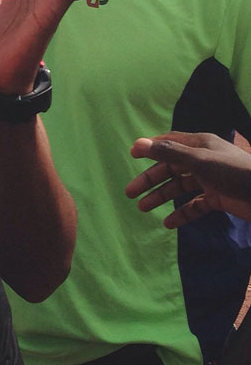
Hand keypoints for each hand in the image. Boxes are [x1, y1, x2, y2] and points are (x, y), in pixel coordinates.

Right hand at [125, 132, 250, 225]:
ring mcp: (210, 180)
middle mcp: (203, 160)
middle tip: (130, 193)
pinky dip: (181, 213)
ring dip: (161, 197)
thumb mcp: (199, 160)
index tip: (131, 155)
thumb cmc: (233, 173)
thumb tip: (137, 143)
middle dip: (150, 180)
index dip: (150, 148)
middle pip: (170, 168)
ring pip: (180, 187)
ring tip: (143, 208)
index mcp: (199, 145)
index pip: (169, 142)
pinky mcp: (218, 199)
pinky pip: (195, 205)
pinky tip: (168, 222)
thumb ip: (168, 152)